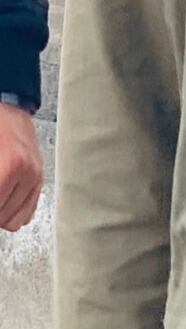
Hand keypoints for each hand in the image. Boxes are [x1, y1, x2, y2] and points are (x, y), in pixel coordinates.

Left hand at [0, 102, 42, 230]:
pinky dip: (13, 211)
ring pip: (14, 222)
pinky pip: (27, 212)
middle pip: (3, 218)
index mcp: (10, 167)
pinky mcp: (39, 179)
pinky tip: (4, 198)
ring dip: (2, 211)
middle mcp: (28, 174)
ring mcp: (36, 177)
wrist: (8, 107)